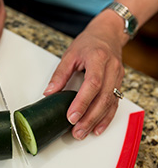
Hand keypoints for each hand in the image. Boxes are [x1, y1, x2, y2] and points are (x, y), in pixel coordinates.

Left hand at [44, 11, 126, 139]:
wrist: (108, 34)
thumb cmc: (89, 42)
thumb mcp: (70, 54)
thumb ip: (60, 74)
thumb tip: (49, 92)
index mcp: (98, 58)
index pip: (92, 84)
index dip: (82, 102)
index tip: (71, 116)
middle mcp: (111, 68)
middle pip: (103, 97)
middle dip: (89, 117)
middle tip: (77, 131)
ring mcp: (118, 76)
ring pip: (110, 103)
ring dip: (97, 120)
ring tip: (84, 132)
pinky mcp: (119, 83)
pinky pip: (115, 103)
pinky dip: (107, 117)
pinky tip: (98, 127)